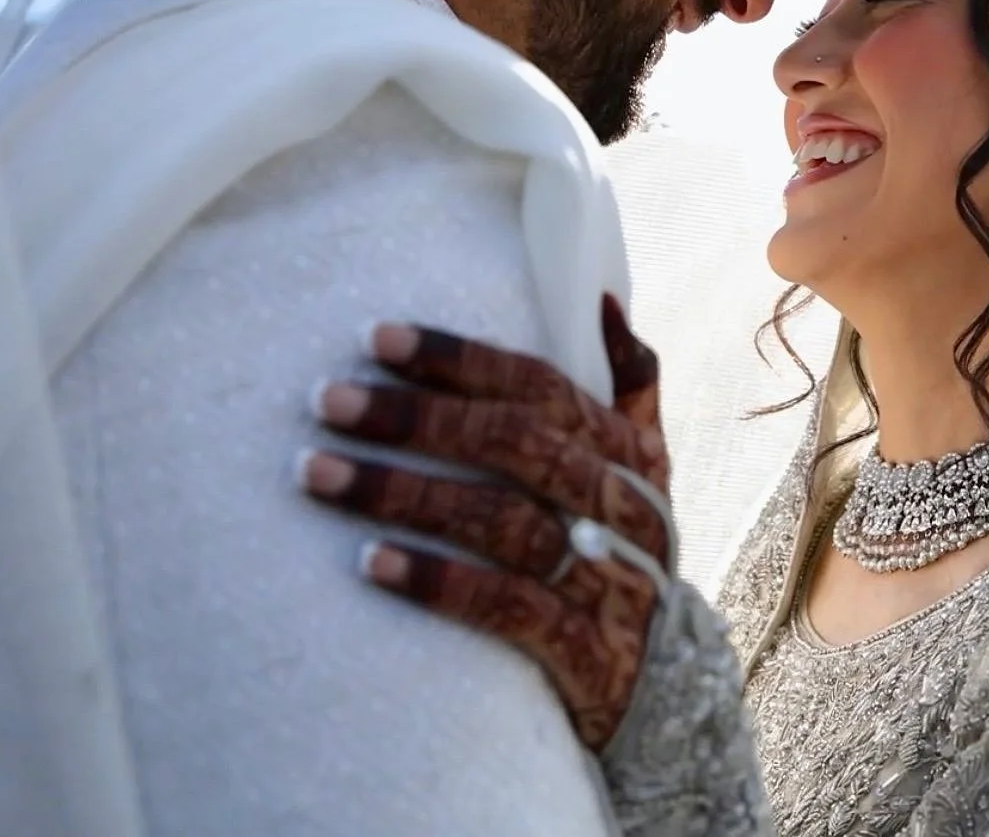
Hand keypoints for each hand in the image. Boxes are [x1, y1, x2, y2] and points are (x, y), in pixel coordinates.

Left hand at [297, 295, 669, 749]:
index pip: (543, 388)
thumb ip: (629, 387)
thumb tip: (605, 302)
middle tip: (328, 400)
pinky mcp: (589, 656)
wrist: (669, 687)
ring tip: (319, 473)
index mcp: (631, 454)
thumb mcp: (641, 473)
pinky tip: (370, 563)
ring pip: (505, 523)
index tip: (377, 339)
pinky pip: (509, 610)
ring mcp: (611, 583)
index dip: (462, 359)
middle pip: (517, 448)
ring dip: (406, 495)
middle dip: (418, 419)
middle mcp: (625, 509)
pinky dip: (440, 582)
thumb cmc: (623, 554)